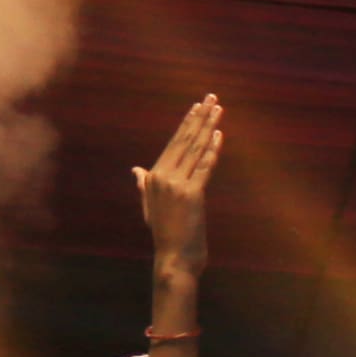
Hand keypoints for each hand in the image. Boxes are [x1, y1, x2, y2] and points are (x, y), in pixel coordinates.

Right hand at [135, 96, 220, 301]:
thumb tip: (137, 170)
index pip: (173, 143)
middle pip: (184, 140)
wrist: (173, 259)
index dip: (186, 123)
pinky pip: (204, 167)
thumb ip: (145, 186)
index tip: (196, 107)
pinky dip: (212, 150)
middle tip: (211, 98)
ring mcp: (177, 184)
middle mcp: (162, 176)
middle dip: (199, 117)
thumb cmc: (166, 236)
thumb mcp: (151, 208)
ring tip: (218, 109)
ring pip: (195, 149)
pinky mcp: (192, 195)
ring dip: (208, 126)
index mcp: (153, 177)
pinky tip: (218, 134)